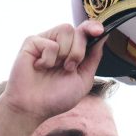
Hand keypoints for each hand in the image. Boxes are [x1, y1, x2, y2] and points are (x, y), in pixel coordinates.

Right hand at [0, 21, 106, 135]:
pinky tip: (39, 67)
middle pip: (78, 31)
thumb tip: (103, 36)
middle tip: (68, 68)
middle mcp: (59, 43)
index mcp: (72, 51)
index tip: (99, 31)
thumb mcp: (83, 80)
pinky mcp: (32, 42)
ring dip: (65, 53)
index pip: (85, 31)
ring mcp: (45, 40)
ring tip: (54, 68)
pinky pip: (50, 43)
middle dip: (78, 52)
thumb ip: (93, 58)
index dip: (92, 27)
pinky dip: (48, 60)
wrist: (34, 107)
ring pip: (66, 30)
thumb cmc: (57, 97)